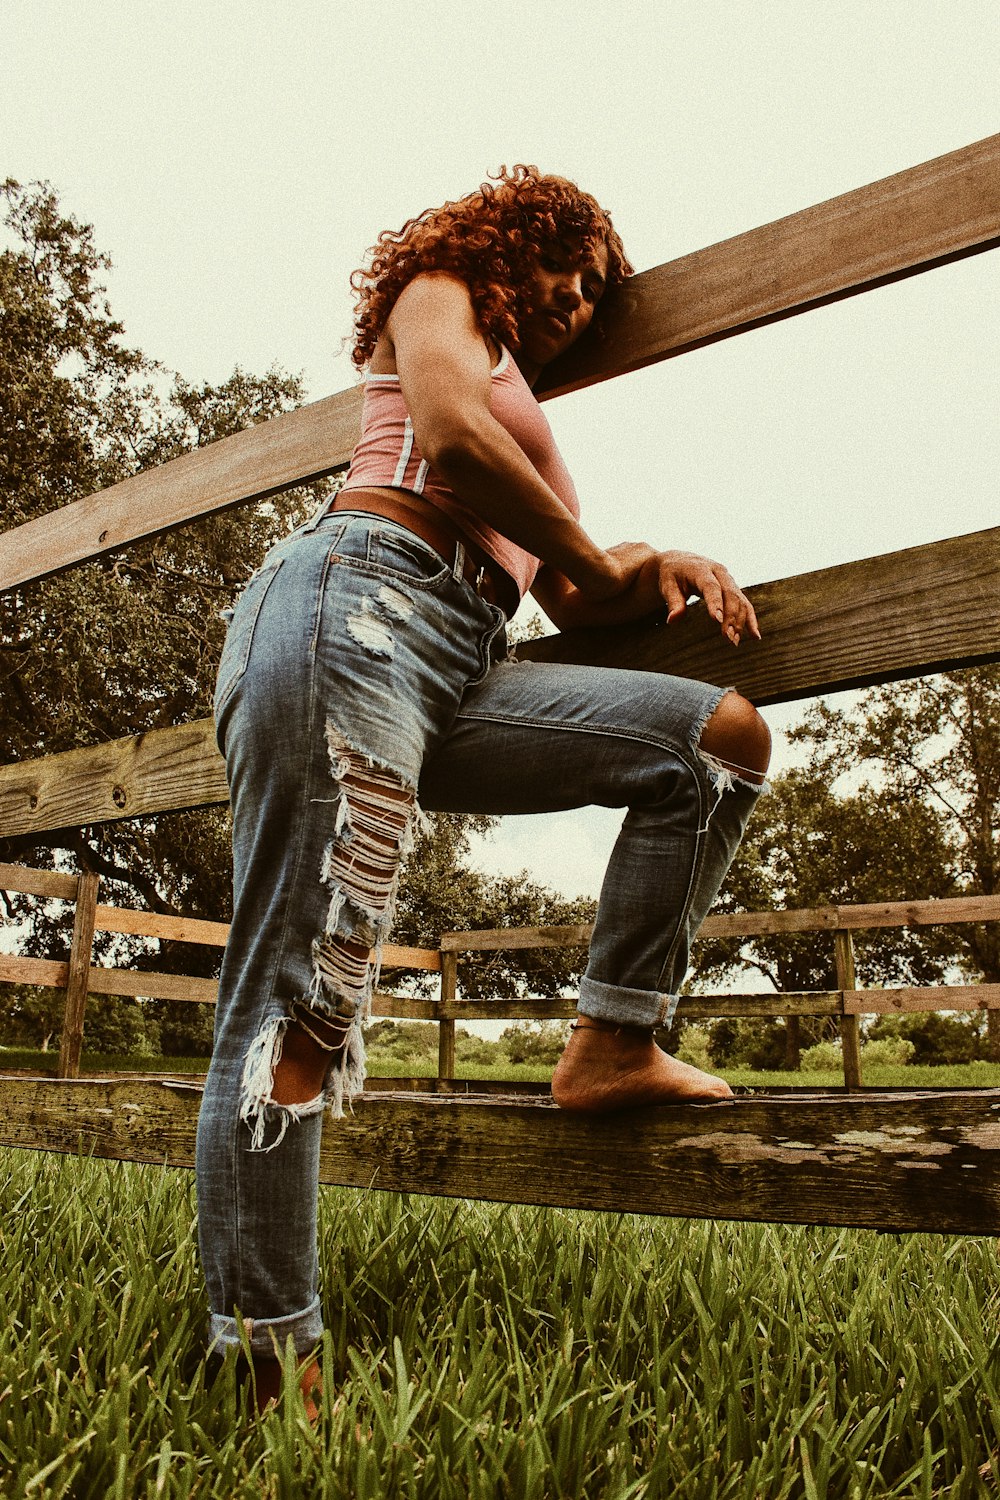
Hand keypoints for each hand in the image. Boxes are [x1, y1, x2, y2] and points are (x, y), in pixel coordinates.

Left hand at [602, 544, 760, 643]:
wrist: (679, 561)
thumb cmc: (671, 575)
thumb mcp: (667, 586)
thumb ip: (673, 602)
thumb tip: (672, 620)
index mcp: (701, 569)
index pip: (711, 587)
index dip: (716, 603)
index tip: (718, 620)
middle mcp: (719, 572)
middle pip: (730, 594)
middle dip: (730, 617)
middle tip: (728, 638)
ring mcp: (728, 579)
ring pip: (740, 600)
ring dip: (740, 621)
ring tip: (735, 641)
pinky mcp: (733, 588)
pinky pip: (744, 603)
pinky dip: (750, 618)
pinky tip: (754, 635)